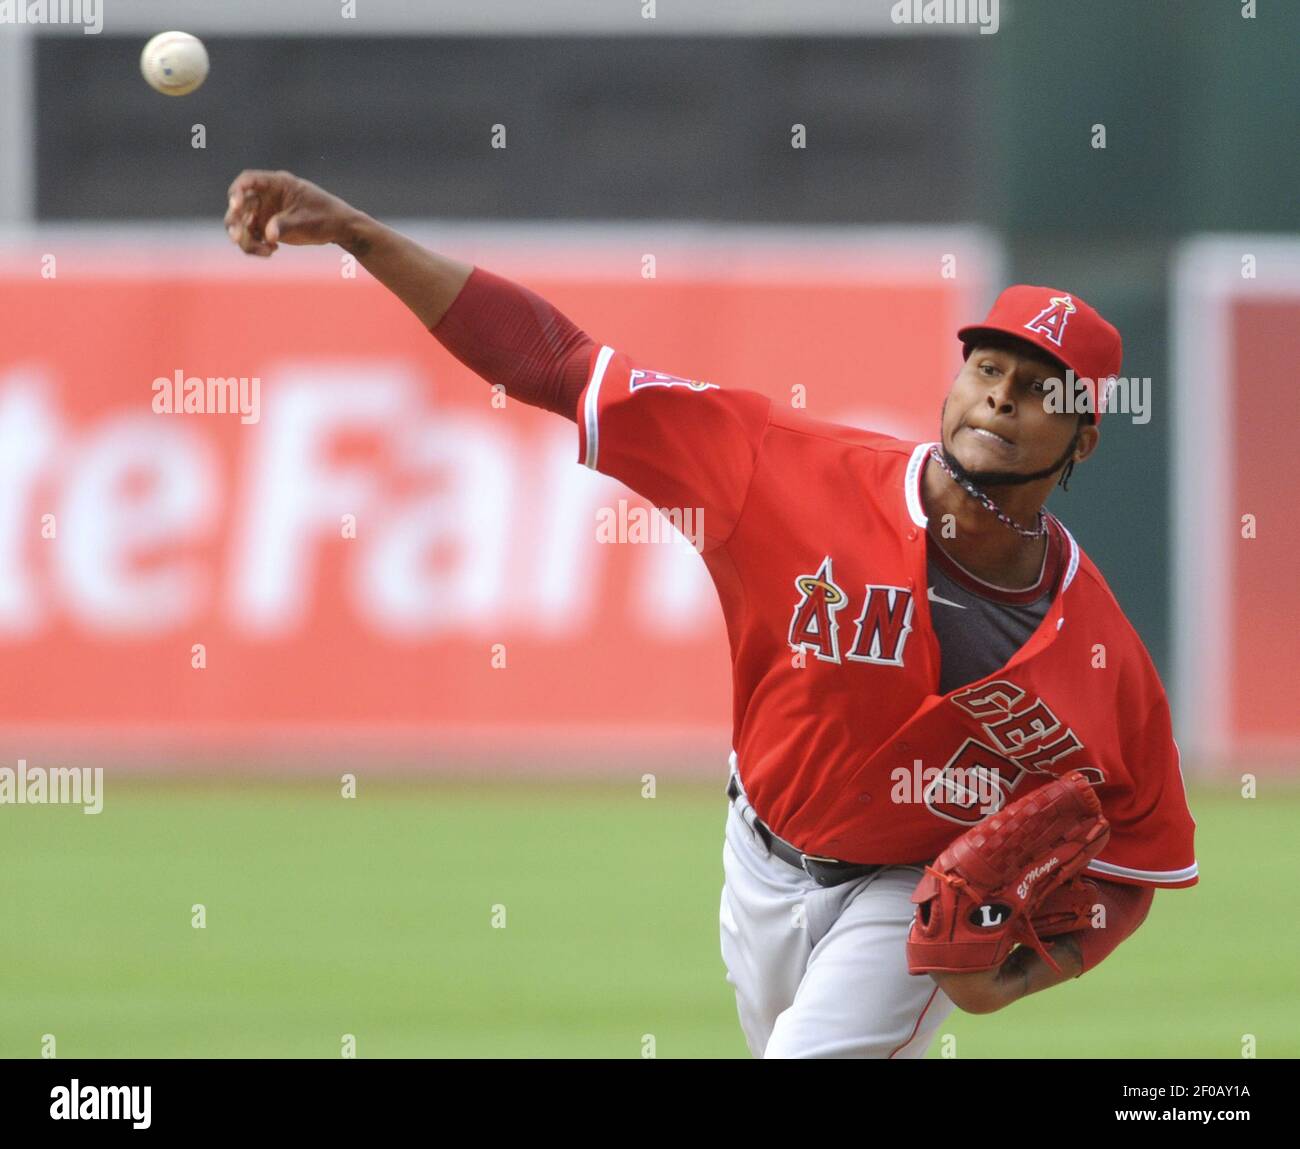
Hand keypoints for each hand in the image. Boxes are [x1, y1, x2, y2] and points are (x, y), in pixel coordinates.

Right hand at [224, 169, 361, 256]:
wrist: (338, 228)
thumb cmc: (325, 217)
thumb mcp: (306, 221)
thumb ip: (285, 225)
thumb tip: (268, 235)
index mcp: (277, 184)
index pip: (248, 180)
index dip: (237, 191)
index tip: (235, 205)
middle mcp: (266, 196)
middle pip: (239, 205)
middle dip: (235, 222)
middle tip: (237, 239)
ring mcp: (264, 212)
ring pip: (242, 224)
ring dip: (246, 240)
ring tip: (267, 251)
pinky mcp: (266, 228)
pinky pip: (251, 238)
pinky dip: (256, 247)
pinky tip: (272, 251)